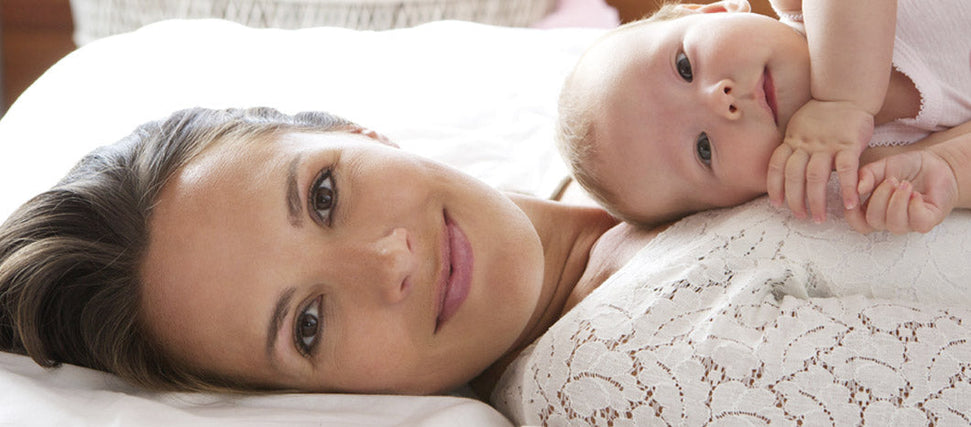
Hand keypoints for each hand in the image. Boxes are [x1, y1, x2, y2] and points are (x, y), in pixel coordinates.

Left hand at [767, 99, 873, 221]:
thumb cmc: (823, 114)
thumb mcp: (799, 127)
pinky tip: (849, 204)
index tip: (776, 204)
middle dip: (794, 199)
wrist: (845, 92)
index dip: (774, 186)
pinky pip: (846, 169)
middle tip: (800, 216)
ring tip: (818, 218)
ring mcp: (827, 143)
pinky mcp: (849, 143)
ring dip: (815, 200)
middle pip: (794, 175)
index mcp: (792, 140)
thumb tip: (786, 168)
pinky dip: (847, 188)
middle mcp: (806, 143)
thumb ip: (794, 146)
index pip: (776, 165)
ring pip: (815, 176)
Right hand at [845, 150, 957, 233]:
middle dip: (880, 198)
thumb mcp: (882, 166)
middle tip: (891, 180)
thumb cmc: (907, 167)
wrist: (936, 164)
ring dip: (898, 201)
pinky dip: (914, 206)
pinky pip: (918, 222)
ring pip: (895, 224)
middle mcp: (889, 219)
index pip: (857, 222)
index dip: (852, 214)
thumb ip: (867, 175)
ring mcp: (908, 223)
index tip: (856, 195)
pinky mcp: (928, 221)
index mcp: (873, 209)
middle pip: (873, 221)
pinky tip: (916, 194)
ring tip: (905, 184)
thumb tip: (858, 188)